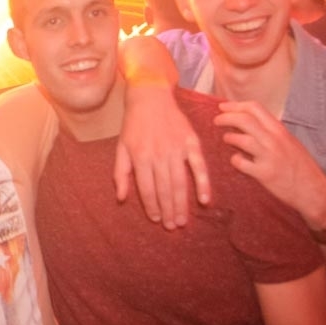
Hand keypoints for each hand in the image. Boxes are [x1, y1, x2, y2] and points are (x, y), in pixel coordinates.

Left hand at [113, 83, 209, 227]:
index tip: (156, 219)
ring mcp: (176, 149)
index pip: (146, 188)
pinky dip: (203, 184)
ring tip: (182, 220)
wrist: (151, 98)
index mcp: (140, 156)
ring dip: (182, 204)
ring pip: (180, 182)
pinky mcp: (191, 142)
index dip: (151, 206)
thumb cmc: (134, 125)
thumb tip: (121, 198)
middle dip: (168, 210)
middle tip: (172, 226)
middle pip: (164, 189)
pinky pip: (199, 166)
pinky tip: (204, 200)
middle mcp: (159, 154)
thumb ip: (120, 173)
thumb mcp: (121, 147)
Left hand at [214, 101, 325, 227]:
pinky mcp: (264, 174)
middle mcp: (275, 140)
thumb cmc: (300, 167)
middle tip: (216, 120)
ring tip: (226, 139)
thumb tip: (248, 123)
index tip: (223, 107)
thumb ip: (270, 132)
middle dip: (226, 117)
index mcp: (280, 130)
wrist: (314, 191)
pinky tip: (236, 160)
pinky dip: (235, 160)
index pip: (255, 108)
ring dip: (229, 138)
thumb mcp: (289, 142)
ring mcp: (269, 157)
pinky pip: (241, 163)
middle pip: (244, 120)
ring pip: (241, 139)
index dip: (235, 105)